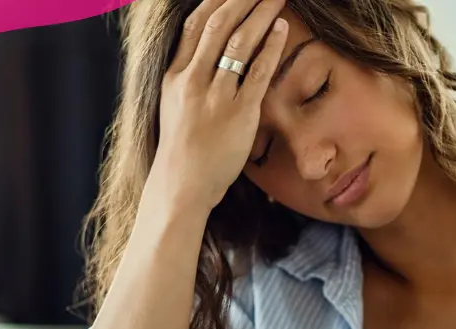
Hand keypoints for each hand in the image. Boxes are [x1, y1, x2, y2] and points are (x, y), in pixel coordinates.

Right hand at [150, 0, 287, 207]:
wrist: (183, 183)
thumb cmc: (183, 146)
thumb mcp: (174, 102)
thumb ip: (188, 73)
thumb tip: (205, 49)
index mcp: (174, 74)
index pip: (195, 24)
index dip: (217, 0)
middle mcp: (192, 79)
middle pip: (219, 25)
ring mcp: (215, 96)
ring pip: (239, 42)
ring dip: (261, 14)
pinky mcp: (238, 113)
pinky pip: (257, 72)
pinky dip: (270, 47)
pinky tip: (282, 29)